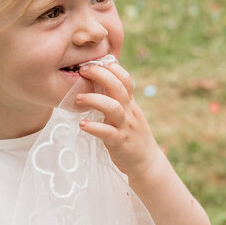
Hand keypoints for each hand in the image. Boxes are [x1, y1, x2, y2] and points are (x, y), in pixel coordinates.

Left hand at [75, 58, 160, 178]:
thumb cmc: (132, 136)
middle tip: (82, 70)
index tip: (92, 62)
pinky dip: (93, 127)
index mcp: (130, 103)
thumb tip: (99, 82)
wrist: (146, 162)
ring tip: (78, 98)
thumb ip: (117, 99)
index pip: (125, 78)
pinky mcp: (120, 142)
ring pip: (113, 107)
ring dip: (94, 99)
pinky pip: (107, 132)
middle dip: (100, 75)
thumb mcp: (128, 114)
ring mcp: (125, 126)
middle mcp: (129, 111)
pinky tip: (82, 125)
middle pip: (118, 87)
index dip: (110, 67)